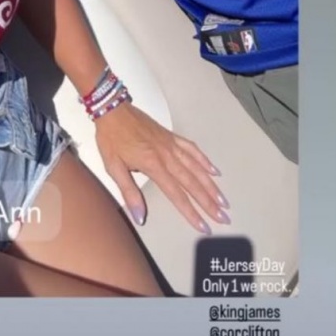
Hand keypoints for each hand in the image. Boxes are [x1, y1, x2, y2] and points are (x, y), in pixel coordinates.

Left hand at [93, 102, 227, 233]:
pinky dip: (205, 160)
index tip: (203, 226)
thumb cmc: (111, 139)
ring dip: (211, 185)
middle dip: (209, 202)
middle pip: (193, 183)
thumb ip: (129, 193)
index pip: (177, 195)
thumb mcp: (113, 168)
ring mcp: (172, 145)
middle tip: (223, 217)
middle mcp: (168, 156)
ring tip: (223, 200)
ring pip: (197, 168)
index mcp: (154, 166)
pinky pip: (193, 149)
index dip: (191, 212)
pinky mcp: (172, 136)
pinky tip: (214, 171)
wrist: (113, 109)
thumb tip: (140, 218)